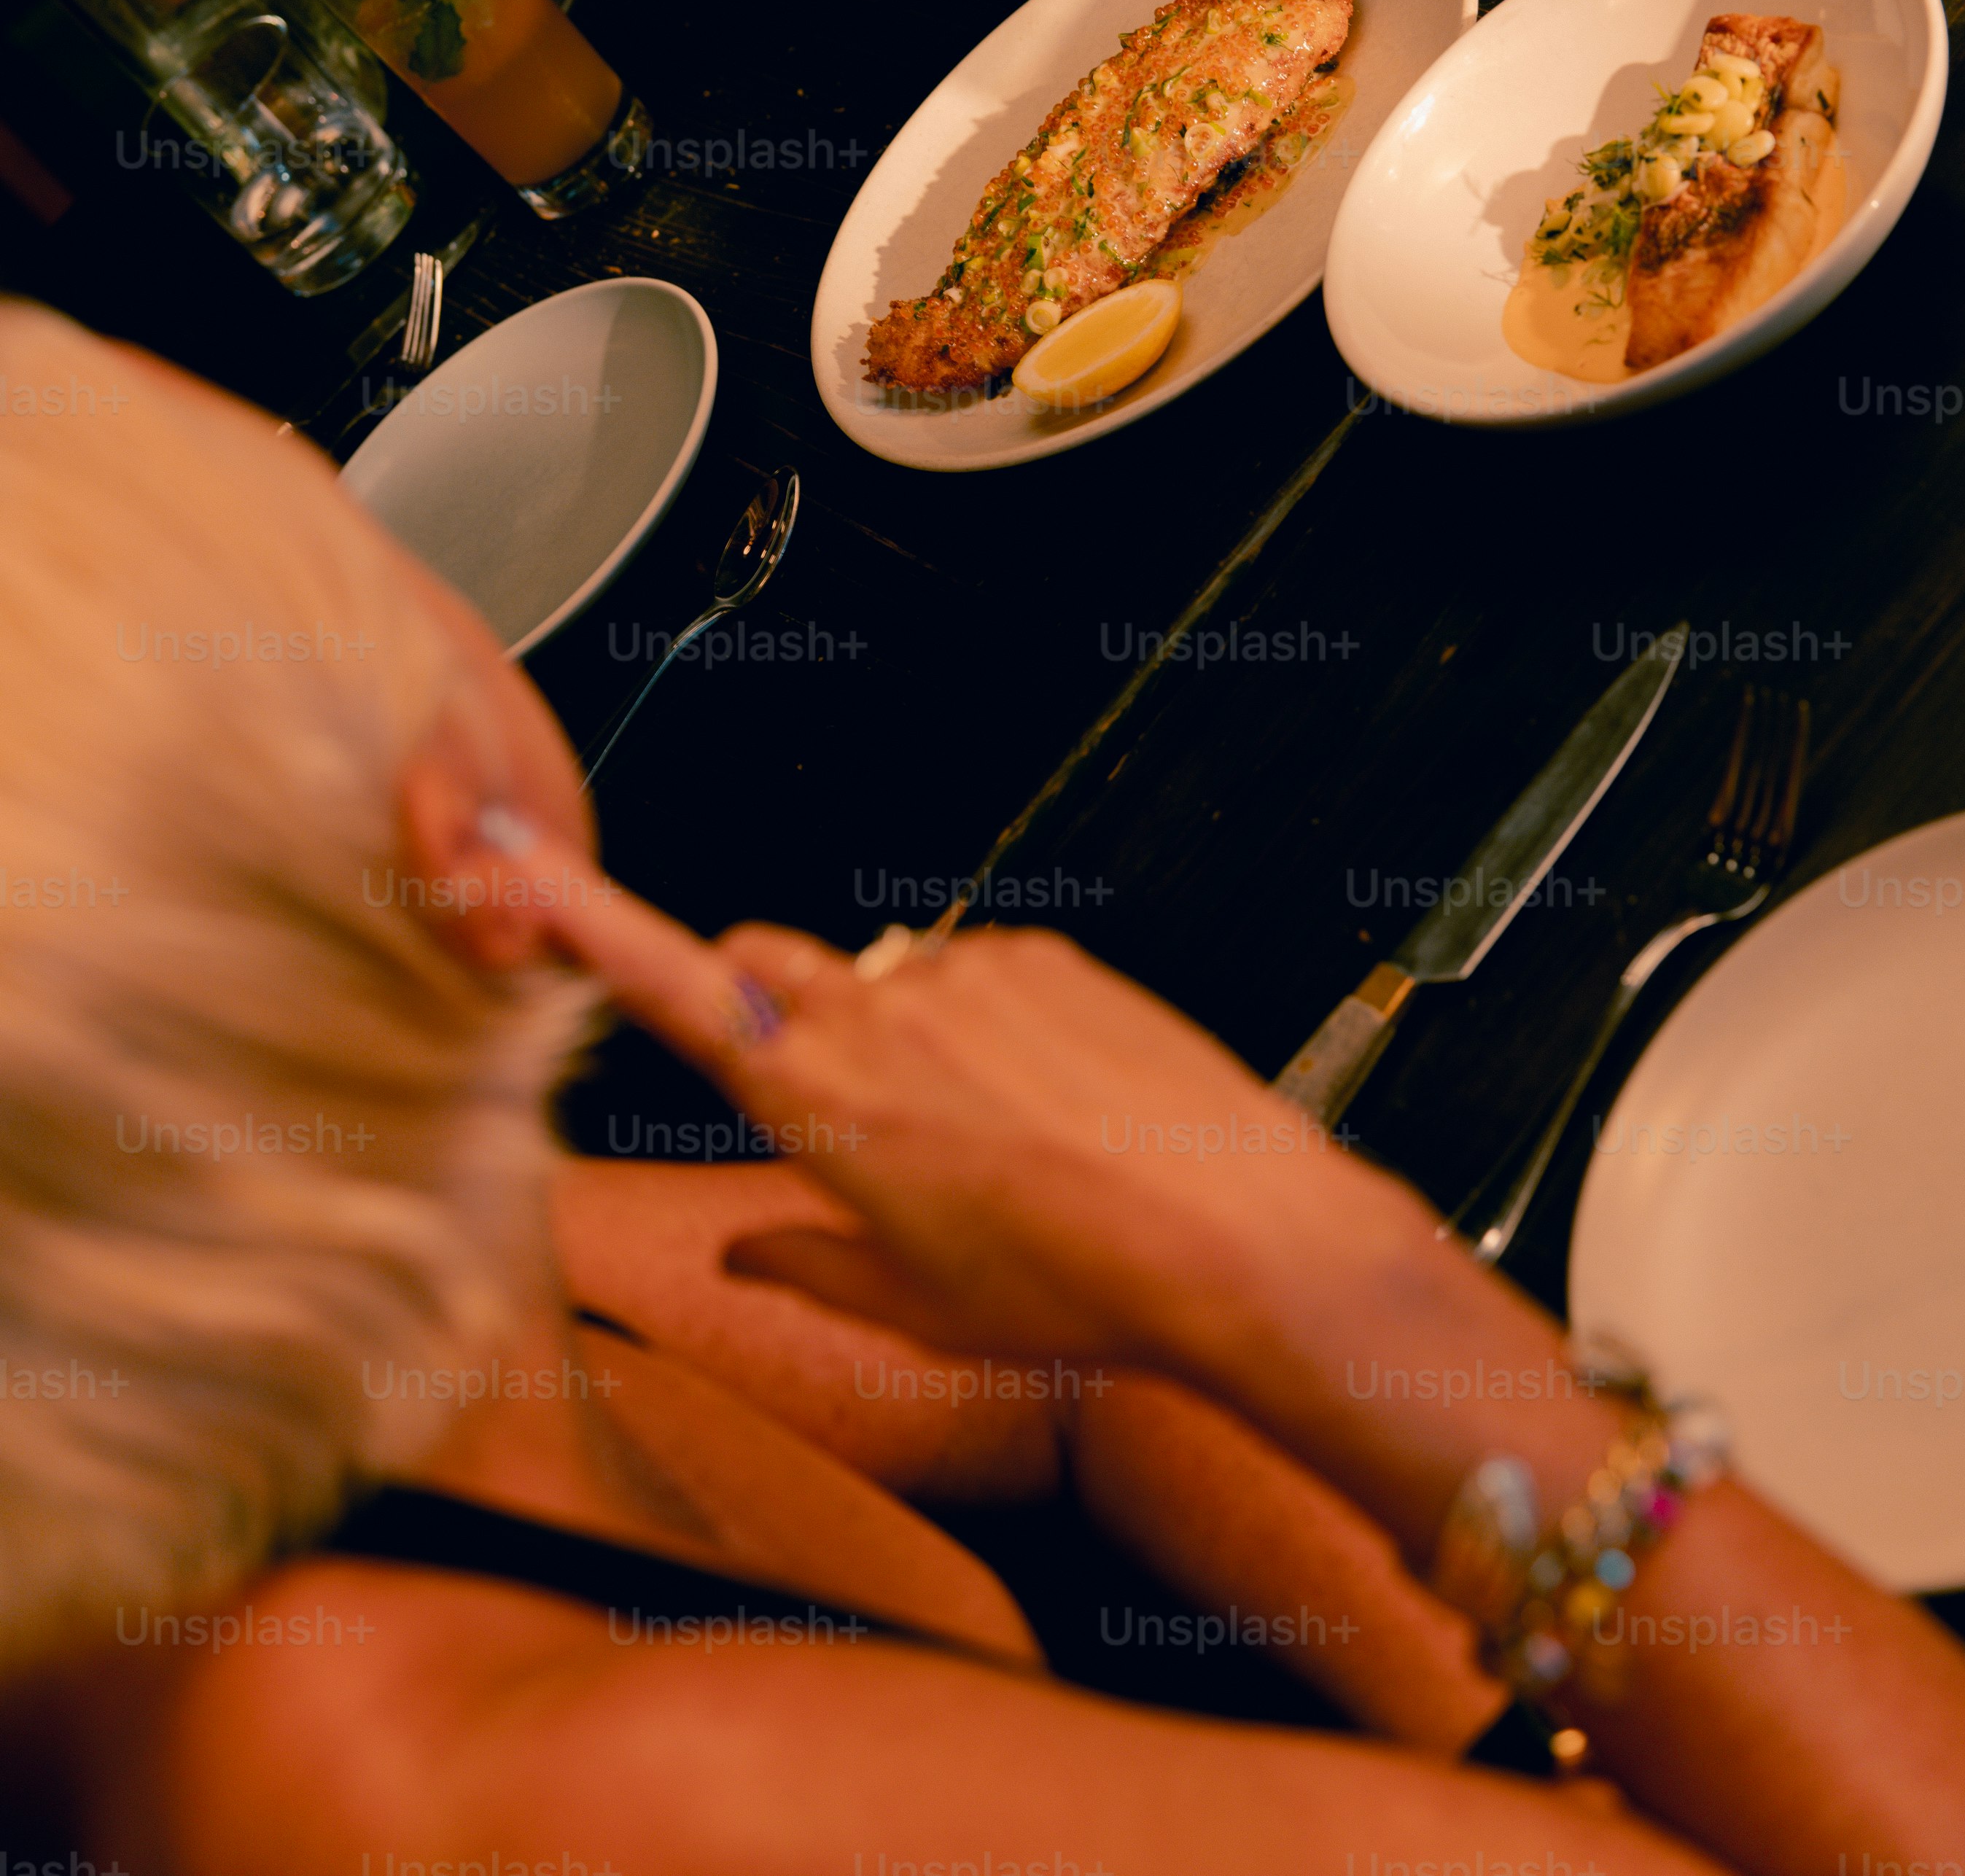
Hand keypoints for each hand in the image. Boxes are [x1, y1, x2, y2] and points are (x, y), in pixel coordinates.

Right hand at [497, 824, 1426, 1369]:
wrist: (1230, 1236)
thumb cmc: (1069, 1290)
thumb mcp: (914, 1310)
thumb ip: (807, 1263)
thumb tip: (746, 1248)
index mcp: (814, 1099)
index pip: (668, 987)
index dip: (584, 922)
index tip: (520, 867)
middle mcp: (873, 1011)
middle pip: (764, 959)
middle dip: (758, 998)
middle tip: (817, 1087)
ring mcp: (960, 971)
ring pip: (886, 977)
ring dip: (900, 1029)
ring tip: (991, 1134)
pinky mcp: (1041, 951)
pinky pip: (979, 970)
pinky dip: (989, 1019)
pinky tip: (1052, 1098)